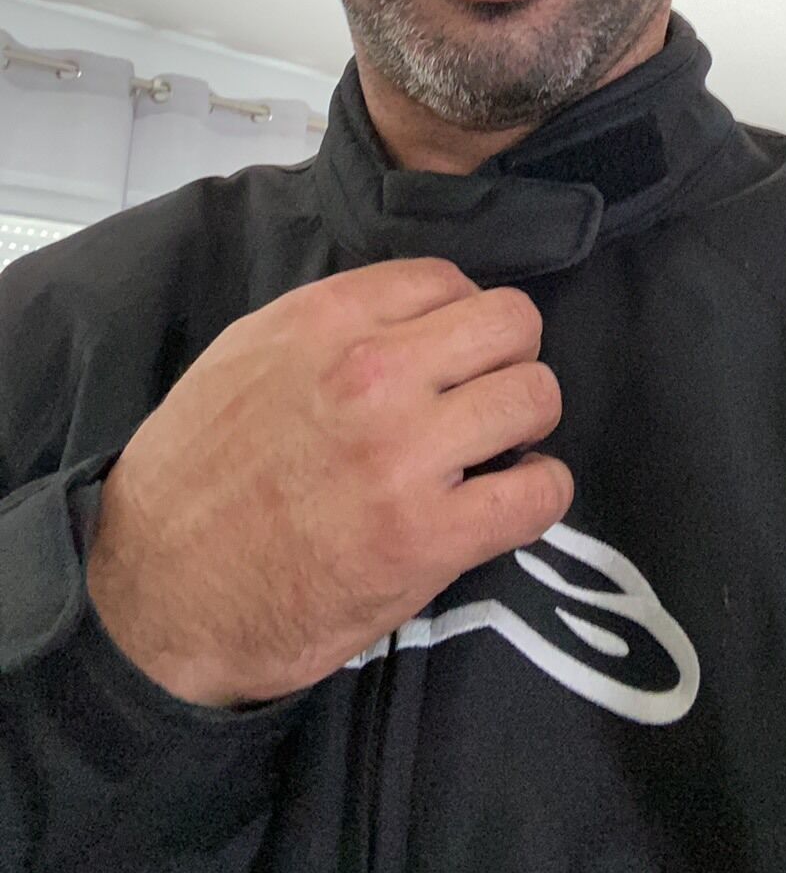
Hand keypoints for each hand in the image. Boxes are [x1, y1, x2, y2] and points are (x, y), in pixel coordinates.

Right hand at [86, 257, 572, 707]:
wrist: (158, 592)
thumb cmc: (198, 473)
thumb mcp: (248, 354)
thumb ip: (335, 321)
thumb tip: (415, 313)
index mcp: (328, 320)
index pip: (450, 280)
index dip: (461, 319)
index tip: (453, 356)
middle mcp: (373, 374)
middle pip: (512, 324)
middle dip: (511, 358)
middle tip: (487, 398)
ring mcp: (405, 455)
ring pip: (536, 396)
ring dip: (527, 424)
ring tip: (495, 451)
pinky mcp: (427, 539)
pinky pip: (540, 490)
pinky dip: (538, 493)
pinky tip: (506, 503)